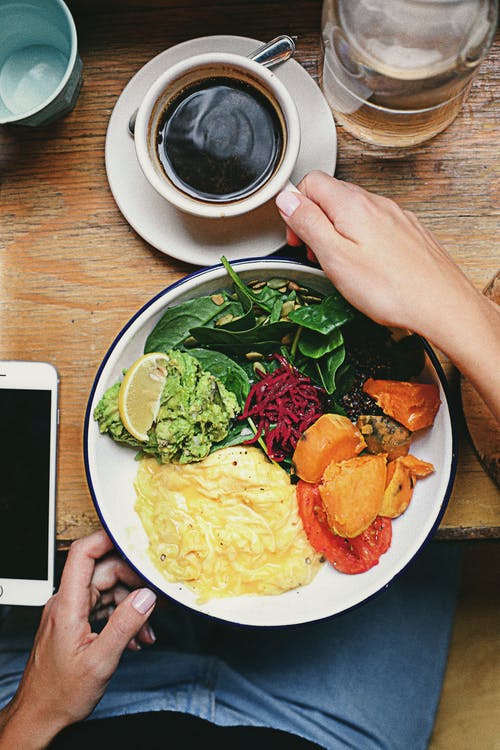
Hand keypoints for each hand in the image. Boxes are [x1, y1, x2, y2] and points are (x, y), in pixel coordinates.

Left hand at [0, 530, 156, 748]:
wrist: (40, 716)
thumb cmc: (60, 694)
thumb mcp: (100, 661)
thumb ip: (124, 624)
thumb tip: (146, 596)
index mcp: (67, 604)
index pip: (83, 553)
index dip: (108, 539)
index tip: (134, 539)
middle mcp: (66, 602)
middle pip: (103, 572)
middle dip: (133, 584)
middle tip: (155, 600)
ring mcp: (70, 612)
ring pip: (106, 591)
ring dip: (130, 607)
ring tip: (146, 631)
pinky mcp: (75, 623)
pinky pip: (102, 608)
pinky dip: (120, 618)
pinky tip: (134, 637)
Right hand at [276, 171, 499, 419]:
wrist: (442, 305)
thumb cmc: (392, 289)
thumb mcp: (335, 258)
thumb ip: (308, 224)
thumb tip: (287, 199)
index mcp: (352, 206)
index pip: (310, 182)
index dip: (295, 208)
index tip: (297, 237)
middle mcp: (376, 204)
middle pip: (332, 195)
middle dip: (316, 221)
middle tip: (315, 254)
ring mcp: (395, 216)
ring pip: (354, 211)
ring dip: (338, 232)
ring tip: (339, 264)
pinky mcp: (408, 232)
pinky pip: (375, 225)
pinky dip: (361, 240)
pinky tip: (366, 266)